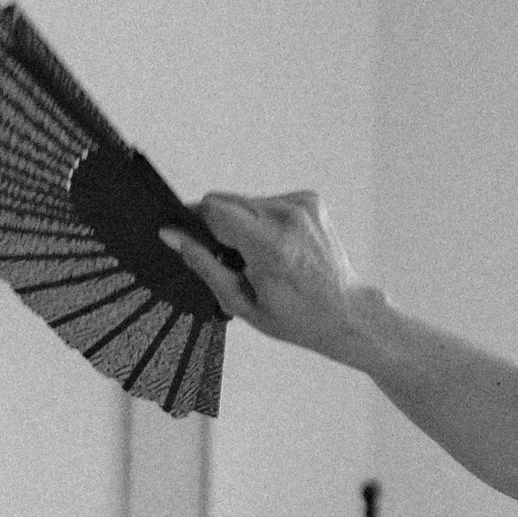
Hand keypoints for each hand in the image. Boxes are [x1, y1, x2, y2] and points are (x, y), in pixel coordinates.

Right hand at [161, 190, 377, 364]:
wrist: (344, 311)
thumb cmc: (295, 316)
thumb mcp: (240, 302)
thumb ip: (203, 265)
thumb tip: (173, 236)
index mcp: (270, 245)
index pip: (214, 209)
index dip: (194, 221)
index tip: (188, 236)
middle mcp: (288, 217)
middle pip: (226, 201)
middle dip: (218, 226)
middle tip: (232, 259)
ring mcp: (303, 204)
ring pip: (245, 201)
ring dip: (240, 224)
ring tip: (257, 256)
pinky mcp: (311, 200)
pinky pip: (267, 201)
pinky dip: (262, 221)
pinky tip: (275, 246)